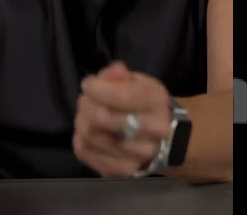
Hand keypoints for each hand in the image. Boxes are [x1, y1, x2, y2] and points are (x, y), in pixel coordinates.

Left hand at [72, 62, 171, 177]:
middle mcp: (153, 131)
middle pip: (102, 117)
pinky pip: (85, 152)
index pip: (120, 96)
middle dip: (86, 104)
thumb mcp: (138, 82)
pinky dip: (80, 138)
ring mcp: (139, 155)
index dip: (96, 88)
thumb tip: (107, 76)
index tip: (89, 84)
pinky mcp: (122, 170)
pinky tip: (88, 132)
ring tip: (87, 115)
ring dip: (82, 120)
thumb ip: (119, 75)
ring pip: (91, 135)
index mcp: (157, 102)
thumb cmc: (146, 105)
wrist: (166, 140)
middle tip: (85, 99)